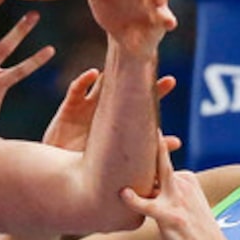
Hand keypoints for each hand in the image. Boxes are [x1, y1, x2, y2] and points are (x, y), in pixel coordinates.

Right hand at [44, 68, 178, 157]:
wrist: (61, 177)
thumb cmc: (89, 169)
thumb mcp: (118, 162)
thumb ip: (145, 154)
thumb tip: (178, 143)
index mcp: (116, 123)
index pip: (138, 104)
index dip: (153, 93)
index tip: (171, 81)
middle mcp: (103, 112)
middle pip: (122, 90)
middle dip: (138, 80)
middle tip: (156, 71)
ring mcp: (85, 109)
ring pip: (100, 86)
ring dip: (110, 74)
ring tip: (123, 62)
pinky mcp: (67, 111)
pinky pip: (75, 91)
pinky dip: (83, 81)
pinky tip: (94, 73)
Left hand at [118, 141, 228, 239]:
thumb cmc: (196, 237)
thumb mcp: (186, 210)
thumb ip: (165, 197)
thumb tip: (143, 192)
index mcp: (186, 178)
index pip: (159, 160)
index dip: (140, 148)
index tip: (125, 132)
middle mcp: (183, 183)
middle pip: (158, 157)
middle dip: (145, 138)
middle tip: (125, 121)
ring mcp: (177, 198)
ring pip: (154, 174)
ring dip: (137, 162)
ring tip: (116, 146)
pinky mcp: (171, 217)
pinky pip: (148, 205)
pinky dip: (134, 200)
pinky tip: (123, 194)